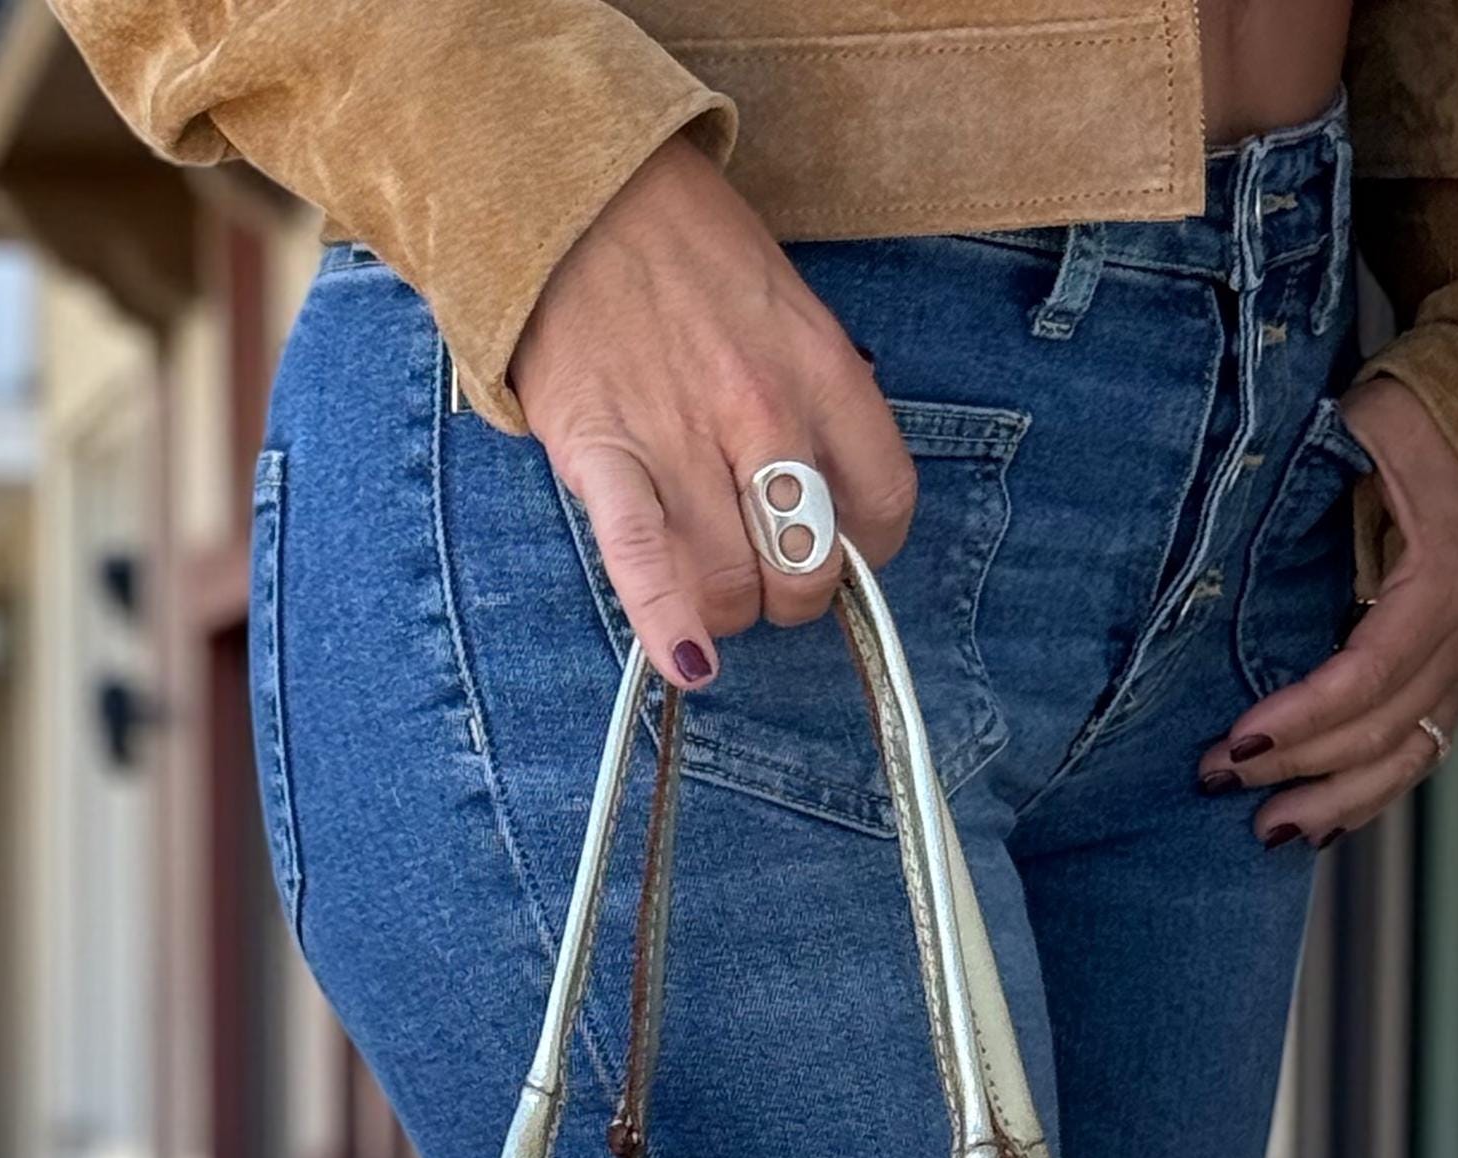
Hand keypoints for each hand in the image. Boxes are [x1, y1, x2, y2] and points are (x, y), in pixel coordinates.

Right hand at [509, 134, 917, 690]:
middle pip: (806, 566)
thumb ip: (809, 401)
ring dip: (727, 610)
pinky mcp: (606, 456)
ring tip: (709, 591)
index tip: (841, 553)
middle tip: (766, 580)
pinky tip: (687, 665)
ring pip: (732, 585)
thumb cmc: (684, 252)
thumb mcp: (783, 309)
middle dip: (791, 596)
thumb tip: (816, 501)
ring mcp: (684, 439)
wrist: (573, 193)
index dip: (867, 551)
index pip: (884, 503)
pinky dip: (669, 624)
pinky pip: (645, 563)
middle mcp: (764, 411)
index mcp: (821, 369)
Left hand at [1200, 375, 1457, 842]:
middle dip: (1295, 763)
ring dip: (1335, 802)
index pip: (1368, 673)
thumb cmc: (1444, 413)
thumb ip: (1320, 461)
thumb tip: (1238, 503)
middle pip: (1381, 729)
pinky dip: (1370, 793)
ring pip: (1408, 757)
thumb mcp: (1378, 418)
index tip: (1236, 739)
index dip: (1302, 716)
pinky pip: (1419, 750)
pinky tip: (1320, 822)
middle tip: (1216, 777)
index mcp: (1448, 576)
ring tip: (1266, 829)